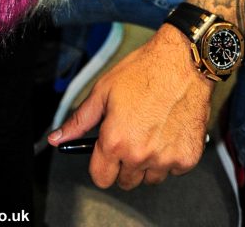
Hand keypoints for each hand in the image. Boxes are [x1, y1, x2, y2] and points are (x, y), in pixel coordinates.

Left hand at [48, 24, 212, 188]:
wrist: (182, 62)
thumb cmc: (143, 71)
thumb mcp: (103, 91)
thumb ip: (79, 121)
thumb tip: (56, 138)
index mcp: (116, 141)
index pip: (101, 178)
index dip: (101, 165)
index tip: (106, 153)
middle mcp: (140, 155)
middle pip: (125, 181)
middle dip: (124, 163)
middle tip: (131, 134)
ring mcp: (167, 159)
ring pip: (150, 177)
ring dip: (149, 162)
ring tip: (152, 130)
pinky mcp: (188, 158)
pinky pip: (173, 169)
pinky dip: (171, 156)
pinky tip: (169, 130)